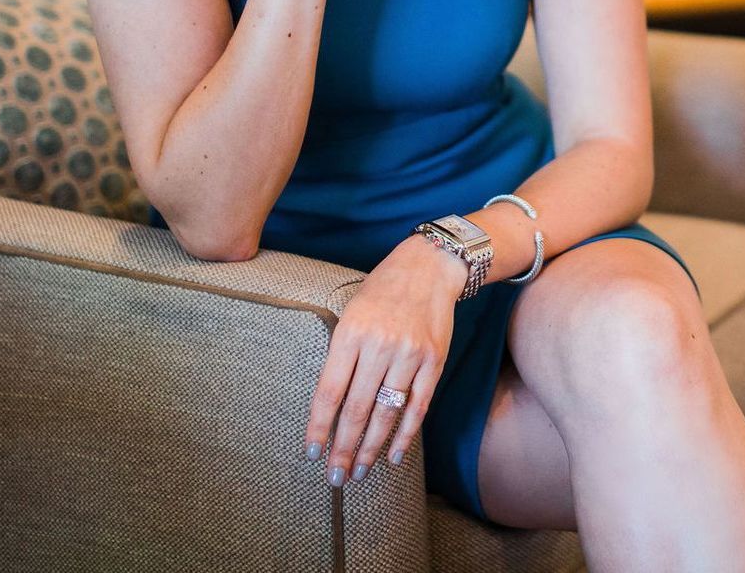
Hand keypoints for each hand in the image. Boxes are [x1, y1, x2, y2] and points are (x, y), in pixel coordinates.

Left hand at [303, 235, 466, 487]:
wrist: (428, 267)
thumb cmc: (382, 290)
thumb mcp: (351, 311)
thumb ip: (342, 354)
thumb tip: (330, 405)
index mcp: (351, 332)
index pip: (330, 392)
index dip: (319, 427)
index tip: (312, 453)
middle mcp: (379, 345)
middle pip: (357, 410)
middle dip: (343, 449)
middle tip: (335, 477)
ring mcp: (409, 355)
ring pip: (387, 414)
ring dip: (371, 449)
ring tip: (359, 471)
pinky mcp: (433, 362)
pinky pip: (417, 407)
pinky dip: (405, 436)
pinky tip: (394, 455)